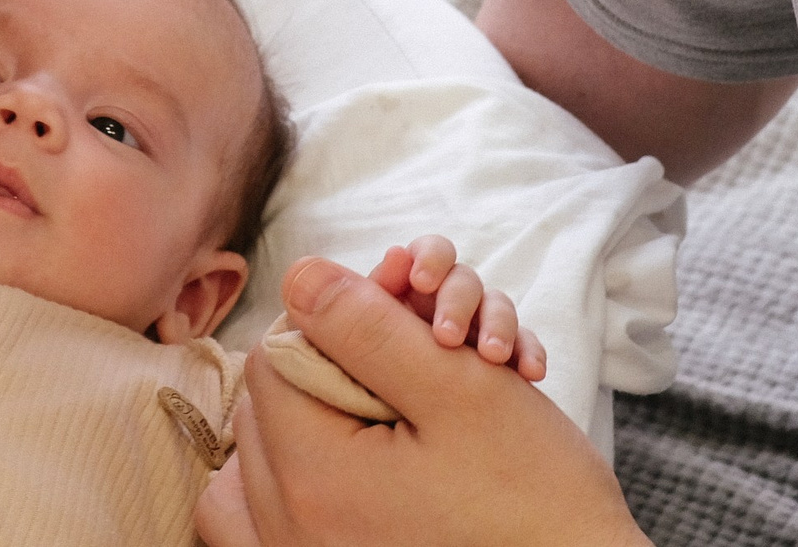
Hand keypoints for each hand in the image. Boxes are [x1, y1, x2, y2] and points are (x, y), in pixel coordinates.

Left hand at [197, 258, 646, 546]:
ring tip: (378, 410)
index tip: (397, 325)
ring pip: (262, 463)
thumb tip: (300, 277)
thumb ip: (367, 326)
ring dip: (308, 422)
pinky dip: (293, 481)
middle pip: (267, 409)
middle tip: (408, 369)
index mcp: (315, 478)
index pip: (275, 359)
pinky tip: (342, 462)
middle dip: (328, 370)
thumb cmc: (535, 497)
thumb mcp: (458, 388)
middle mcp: (289, 529)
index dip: (333, 323)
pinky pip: (264, 522)